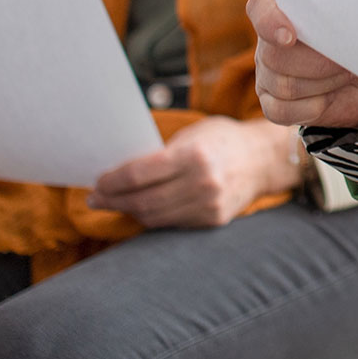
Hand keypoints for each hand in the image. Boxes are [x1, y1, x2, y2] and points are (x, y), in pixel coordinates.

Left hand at [86, 115, 300, 227]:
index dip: (112, 181)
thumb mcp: (193, 135)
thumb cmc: (221, 140)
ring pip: (155, 217)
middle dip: (114, 200)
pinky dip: (152, 217)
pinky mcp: (212, 221)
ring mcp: (209, 205)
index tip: (97, 182)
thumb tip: (119, 173)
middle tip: (95, 199)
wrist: (262, 159)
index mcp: (195, 155)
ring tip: (114, 204)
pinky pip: (172, 223)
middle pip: (143, 200)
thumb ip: (161, 154)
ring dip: (129, 212)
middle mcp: (204, 183)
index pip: (140, 174)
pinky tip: (141, 209)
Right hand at [249, 0, 357, 129]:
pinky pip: (279, 111)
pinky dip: (309, 108)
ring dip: (322, 83)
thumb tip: (353, 18)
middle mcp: (269, 41)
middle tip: (349, 59)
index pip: (261, 8)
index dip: (271, 22)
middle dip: (319, 62)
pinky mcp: (272, 104)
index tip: (291, 36)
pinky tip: (327, 99)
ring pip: (283, 85)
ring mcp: (267, 74)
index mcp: (285, 8)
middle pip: (275, 55)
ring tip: (345, 75)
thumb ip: (346, 14)